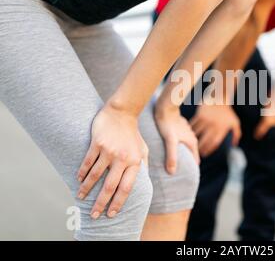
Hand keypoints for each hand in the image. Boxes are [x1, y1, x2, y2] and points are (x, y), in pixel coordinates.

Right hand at [77, 103, 148, 218]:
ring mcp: (109, 151)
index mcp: (135, 162)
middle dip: (101, 203)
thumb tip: (142, 182)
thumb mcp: (143, 149)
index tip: (111, 214)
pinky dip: (82, 173)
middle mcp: (123, 158)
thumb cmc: (133, 134)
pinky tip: (79, 180)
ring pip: (95, 176)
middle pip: (110, 186)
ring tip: (81, 197)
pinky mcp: (97, 143)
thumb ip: (142, 166)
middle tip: (93, 215)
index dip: (118, 202)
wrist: (122, 112)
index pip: (126, 188)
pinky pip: (88, 162)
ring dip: (87, 189)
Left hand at [154, 104, 199, 174]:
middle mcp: (192, 137)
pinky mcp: (180, 128)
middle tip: (179, 173)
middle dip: (187, 163)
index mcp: (192, 142)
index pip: (195, 160)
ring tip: (175, 162)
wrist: (165, 106)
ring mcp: (187, 132)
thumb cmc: (167, 123)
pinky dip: (178, 146)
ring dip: (182, 154)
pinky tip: (171, 148)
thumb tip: (171, 172)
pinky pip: (181, 140)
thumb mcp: (169, 141)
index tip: (186, 178)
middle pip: (191, 154)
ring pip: (186, 147)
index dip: (191, 169)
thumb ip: (171, 156)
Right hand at [190, 104, 240, 156]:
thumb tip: (234, 145)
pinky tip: (187, 134)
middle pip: (204, 140)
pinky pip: (193, 125)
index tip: (205, 154)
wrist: (220, 97)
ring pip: (197, 133)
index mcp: (222, 129)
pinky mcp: (199, 115)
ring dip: (192, 139)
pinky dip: (189, 130)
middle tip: (196, 152)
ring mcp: (206, 120)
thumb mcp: (235, 122)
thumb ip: (237, 134)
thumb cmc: (228, 112)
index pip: (214, 143)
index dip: (209, 150)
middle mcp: (213, 125)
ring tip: (190, 144)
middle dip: (199, 148)